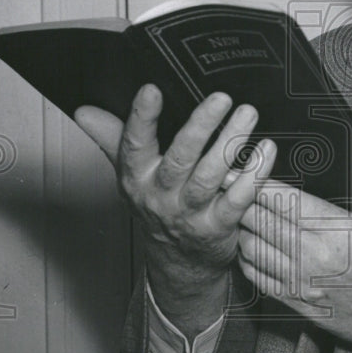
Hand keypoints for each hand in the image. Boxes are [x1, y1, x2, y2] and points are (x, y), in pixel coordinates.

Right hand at [76, 85, 276, 271]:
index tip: (151, 89)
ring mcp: (190, 214)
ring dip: (231, 143)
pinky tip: (266, 150)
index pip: (134, 145)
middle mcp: (160, 196)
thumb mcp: (132, 174)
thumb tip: (85, 111)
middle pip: (180, 158)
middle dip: (200, 126)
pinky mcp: (218, 227)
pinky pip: (239, 198)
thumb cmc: (158, 206)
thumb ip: (112, 138)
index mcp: (137, 178)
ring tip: (247, 114)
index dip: (141, 117)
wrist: (178, 263)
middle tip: (221, 97)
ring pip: (211, 176)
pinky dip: (255, 173)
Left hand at [237, 181, 351, 352]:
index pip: (283, 198)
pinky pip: (257, 277)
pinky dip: (248, 257)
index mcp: (338, 231)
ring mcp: (303, 284)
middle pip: (260, 220)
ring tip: (240, 212)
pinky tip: (251, 245)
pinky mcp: (297, 305)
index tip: (239, 167)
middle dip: (240, 199)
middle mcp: (315, 258)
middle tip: (229, 184)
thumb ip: (328, 210)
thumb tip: (293, 194)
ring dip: (242, 227)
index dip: (255, 180)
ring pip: (252, 247)